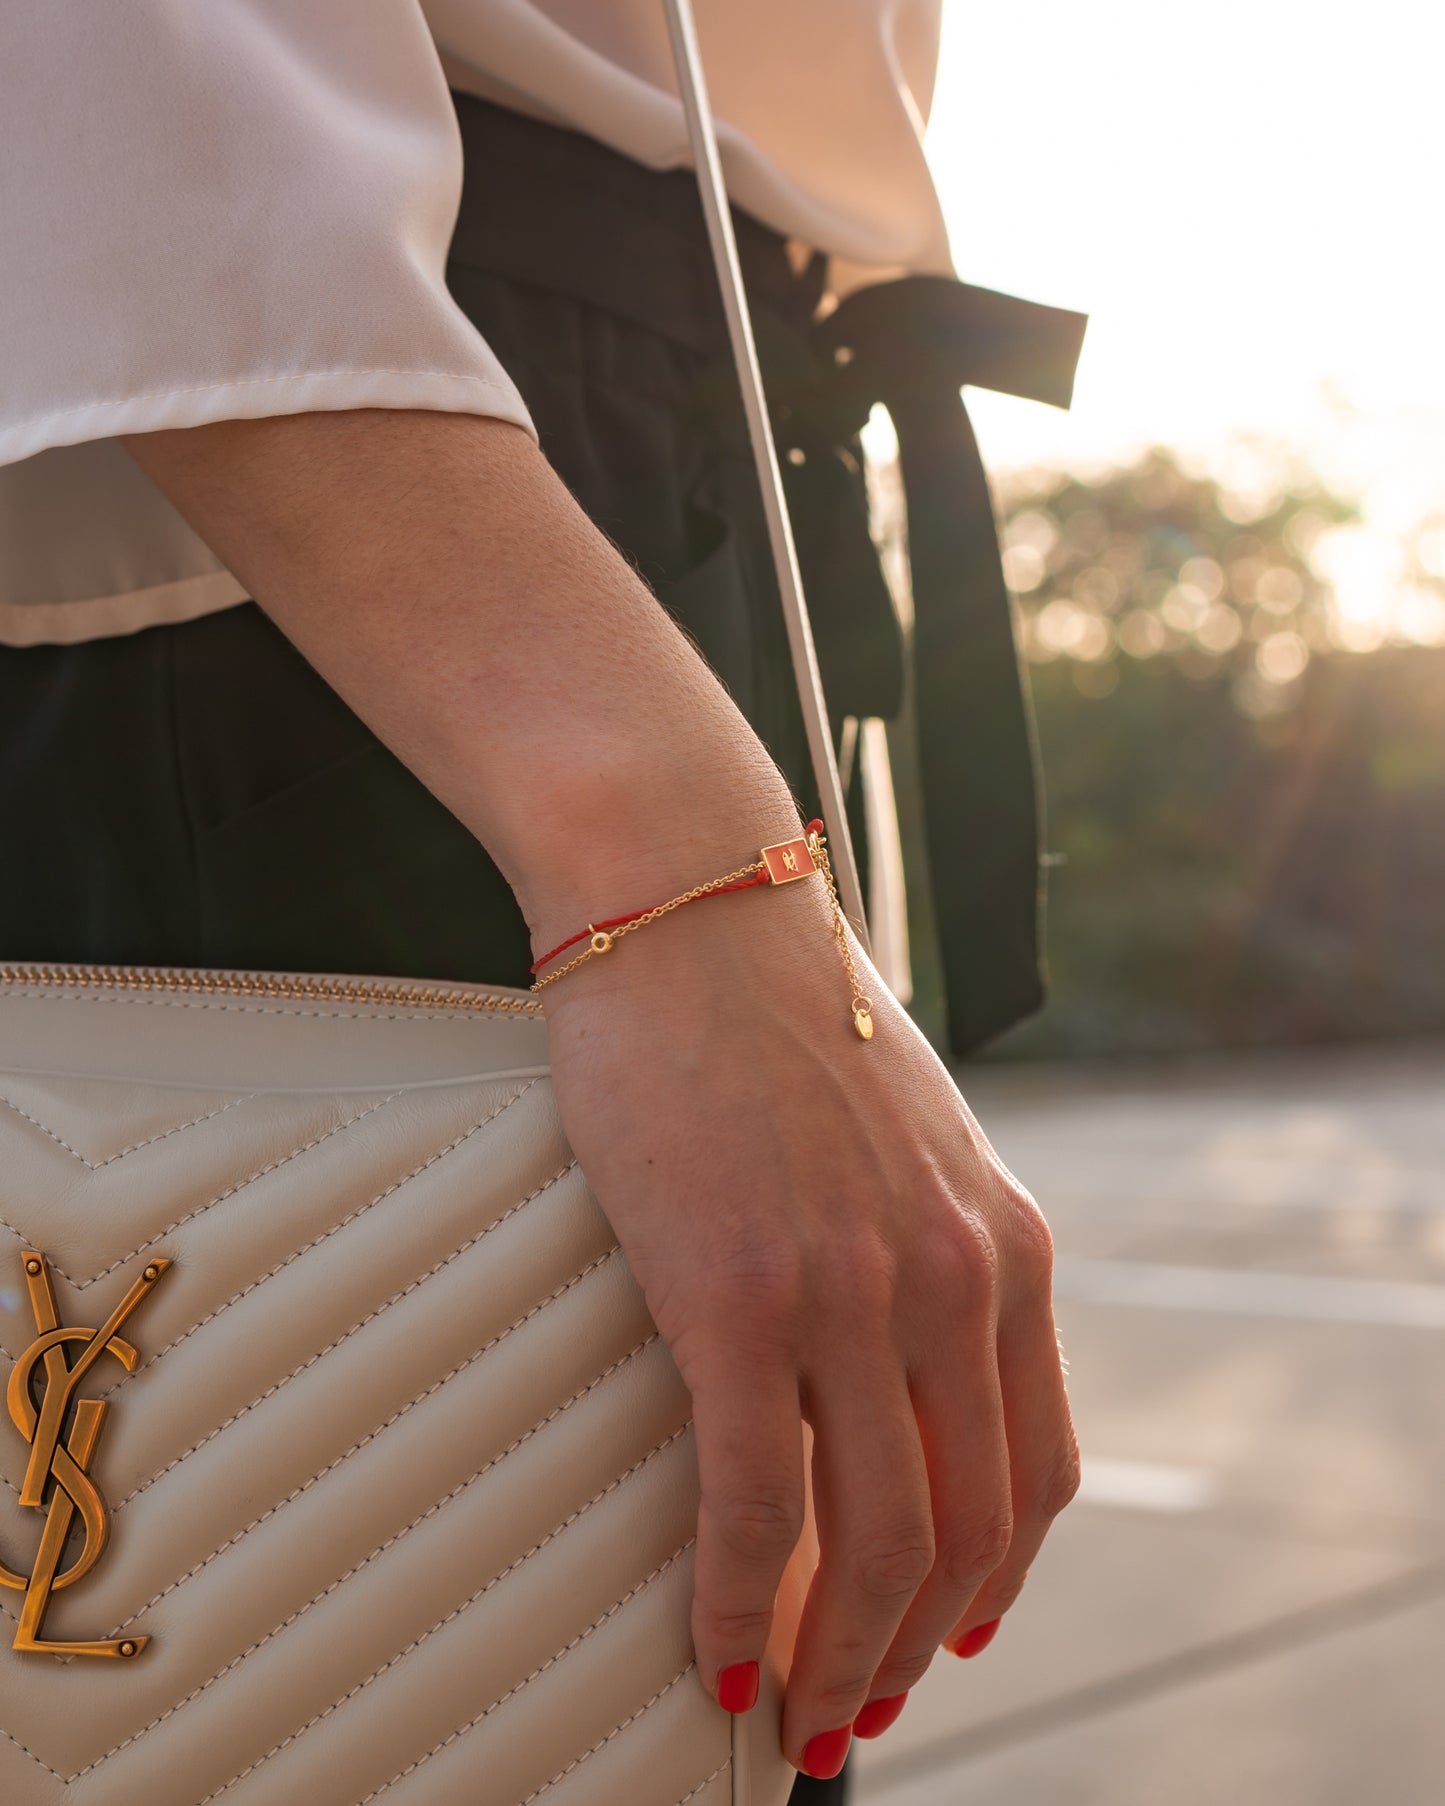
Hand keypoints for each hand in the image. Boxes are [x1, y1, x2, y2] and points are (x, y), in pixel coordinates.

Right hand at [538, 869, 1079, 1773]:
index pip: (1037, 1463)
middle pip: (971, 1527)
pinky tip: (715, 1646)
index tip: (952, 1634)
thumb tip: (884, 1357)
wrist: (687, 902)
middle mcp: (956, 1276)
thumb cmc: (768, 1010)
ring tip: (796, 1711)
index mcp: (1006, 1241)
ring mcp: (855, 1289)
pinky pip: (757, 1497)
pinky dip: (740, 1597)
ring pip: (878, 1538)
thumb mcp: (900, 1135)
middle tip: (858, 1710)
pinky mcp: (741, 1292)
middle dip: (916, 1647)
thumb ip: (922, 1245)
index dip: (999, 1577)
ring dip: (838, 1654)